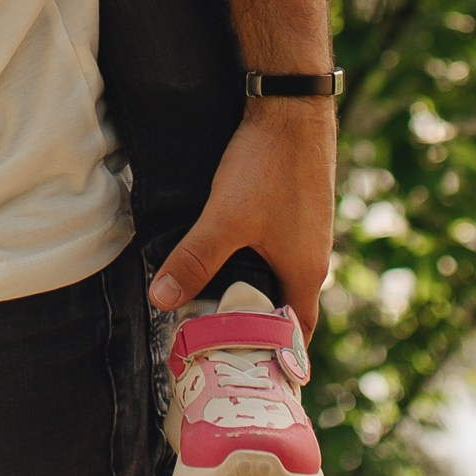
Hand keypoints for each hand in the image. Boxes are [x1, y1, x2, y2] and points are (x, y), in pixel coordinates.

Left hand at [149, 98, 335, 335]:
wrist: (292, 106)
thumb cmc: (270, 166)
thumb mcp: (225, 218)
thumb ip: (195, 260)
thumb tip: (162, 302)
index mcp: (305, 273)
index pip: (294, 334)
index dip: (271, 355)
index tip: (242, 369)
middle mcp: (314, 258)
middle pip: (286, 307)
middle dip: (256, 324)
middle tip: (219, 340)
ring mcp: (309, 232)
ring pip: (281, 275)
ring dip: (255, 289)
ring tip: (215, 299)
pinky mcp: (299, 208)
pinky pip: (279, 249)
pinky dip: (257, 261)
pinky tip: (229, 252)